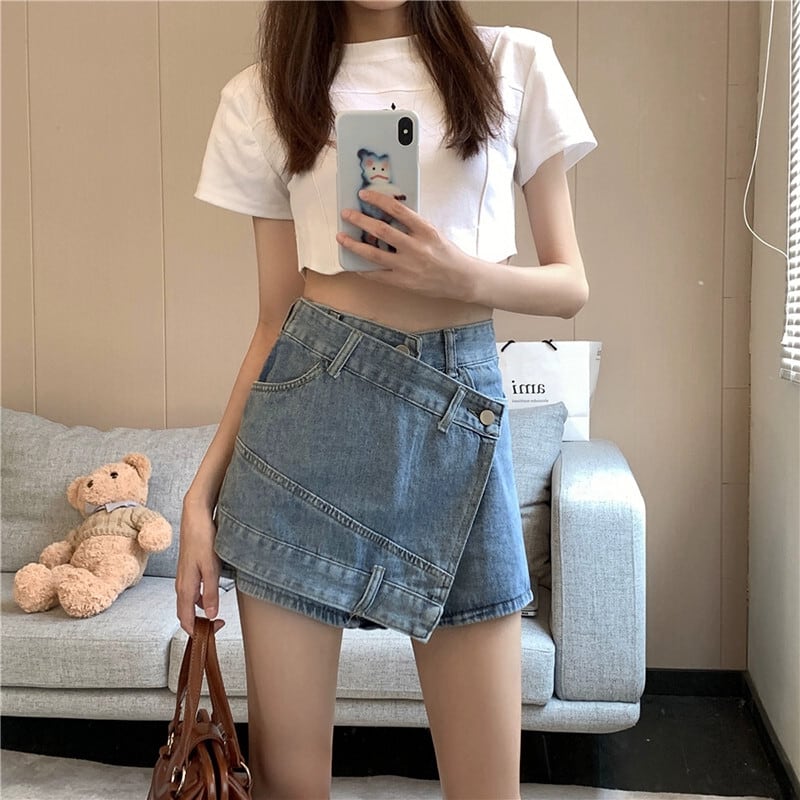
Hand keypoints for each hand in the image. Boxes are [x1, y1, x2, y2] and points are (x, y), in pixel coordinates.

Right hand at [175, 502, 223, 635]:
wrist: (195, 517)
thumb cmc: (203, 540)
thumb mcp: (211, 568)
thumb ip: (210, 593)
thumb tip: (209, 615)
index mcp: (185, 588)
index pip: (185, 620)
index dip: (196, 632)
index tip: (212, 634)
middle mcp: (181, 585)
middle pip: (186, 613)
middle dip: (199, 624)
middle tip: (218, 625)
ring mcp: (184, 577)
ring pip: (189, 602)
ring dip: (200, 611)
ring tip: (217, 614)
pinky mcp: (188, 570)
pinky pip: (192, 591)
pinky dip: (200, 599)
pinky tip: (212, 594)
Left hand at [336, 189, 477, 300]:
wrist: (461, 280)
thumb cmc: (447, 254)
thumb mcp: (434, 233)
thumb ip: (413, 225)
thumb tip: (387, 214)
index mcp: (425, 230)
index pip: (397, 210)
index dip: (378, 200)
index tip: (363, 194)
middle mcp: (415, 247)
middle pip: (381, 230)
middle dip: (360, 220)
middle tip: (346, 213)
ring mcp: (407, 266)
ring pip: (374, 254)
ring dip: (354, 244)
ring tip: (341, 237)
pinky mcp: (403, 282)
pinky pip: (377, 275)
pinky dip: (363, 268)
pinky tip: (353, 263)